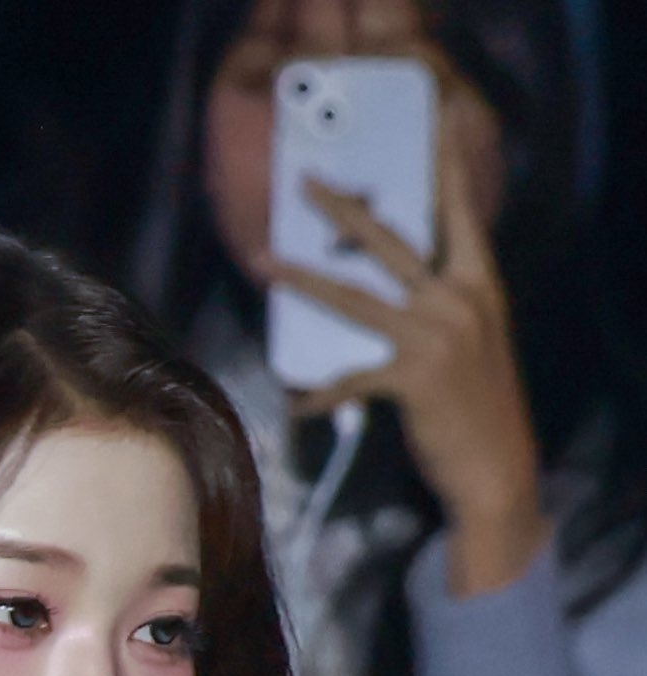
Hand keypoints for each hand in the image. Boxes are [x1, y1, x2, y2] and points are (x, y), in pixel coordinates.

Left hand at [258, 123, 548, 594]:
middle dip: (344, 208)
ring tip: (265, 262)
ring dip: (305, 279)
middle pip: (390, 242)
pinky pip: (350, 379)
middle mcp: (459, 301)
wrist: (496, 470)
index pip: (458, 213)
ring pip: (355, 298)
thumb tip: (387, 290)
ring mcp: (436, 338)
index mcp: (479, 286)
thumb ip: (440, 308)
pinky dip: (320, 394)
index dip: (444, 166)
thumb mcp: (472, 344)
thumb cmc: (478, 409)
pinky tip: (297, 404)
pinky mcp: (413, 379)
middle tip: (306, 181)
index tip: (429, 117)